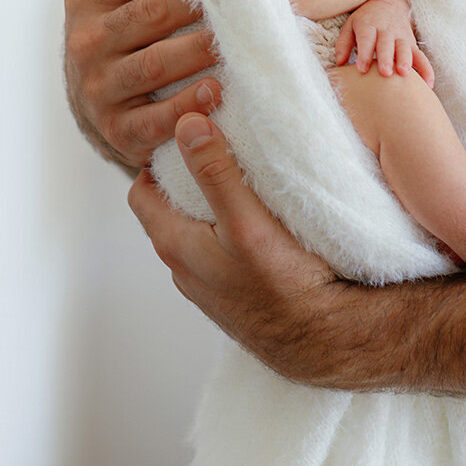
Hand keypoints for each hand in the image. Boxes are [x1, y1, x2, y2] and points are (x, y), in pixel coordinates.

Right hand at [64, 0, 221, 169]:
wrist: (95, 109)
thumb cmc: (116, 35)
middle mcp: (87, 42)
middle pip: (150, 13)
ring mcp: (100, 90)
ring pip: (157, 64)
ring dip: (199, 50)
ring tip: (238, 37)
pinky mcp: (119, 132)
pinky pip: (157, 119)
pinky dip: (188, 107)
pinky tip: (216, 91)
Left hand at [128, 113, 348, 382]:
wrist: (323, 341)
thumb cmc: (284, 286)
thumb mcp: (246, 221)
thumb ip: (215, 172)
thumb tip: (186, 123)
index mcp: (175, 246)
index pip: (142, 191)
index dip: (156, 159)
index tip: (186, 132)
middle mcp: (184, 267)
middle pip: (169, 208)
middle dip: (186, 174)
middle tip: (217, 142)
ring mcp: (210, 282)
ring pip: (197, 228)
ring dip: (211, 201)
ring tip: (242, 172)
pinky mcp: (236, 290)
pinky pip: (221, 247)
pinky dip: (231, 225)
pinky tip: (263, 214)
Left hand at [334, 0, 435, 84]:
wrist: (388, 2)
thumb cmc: (364, 20)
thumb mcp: (350, 26)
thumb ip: (343, 44)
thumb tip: (339, 63)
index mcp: (368, 24)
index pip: (366, 38)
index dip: (364, 53)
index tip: (361, 69)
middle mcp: (386, 29)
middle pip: (387, 44)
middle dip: (386, 58)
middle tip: (385, 73)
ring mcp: (401, 36)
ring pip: (405, 48)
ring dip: (405, 61)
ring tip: (404, 74)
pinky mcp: (412, 43)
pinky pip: (421, 56)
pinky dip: (426, 69)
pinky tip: (428, 84)